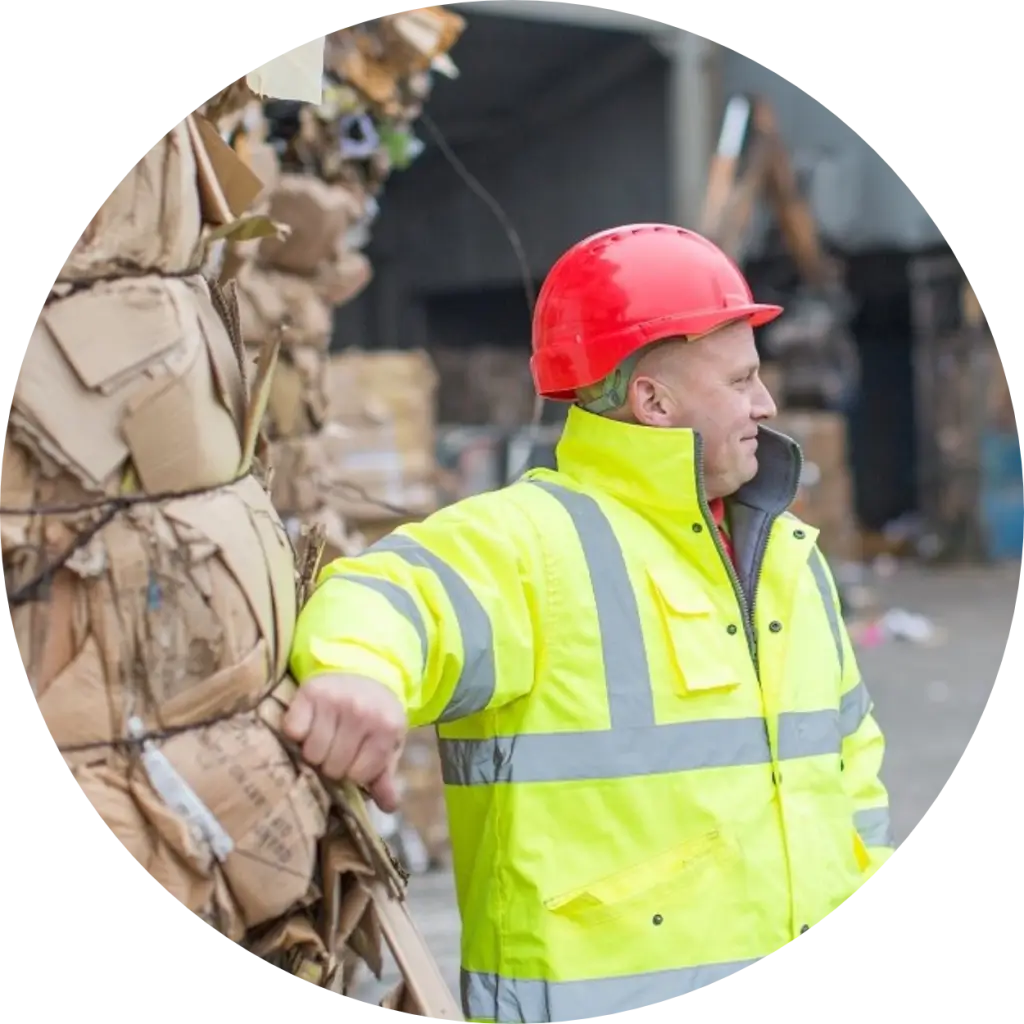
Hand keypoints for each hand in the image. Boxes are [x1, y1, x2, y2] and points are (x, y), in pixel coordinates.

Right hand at [282, 674, 407, 811]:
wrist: (364, 667)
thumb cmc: (377, 712)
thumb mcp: (389, 741)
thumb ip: (385, 775)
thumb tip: (388, 806)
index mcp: (387, 728)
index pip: (358, 775)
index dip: (354, 772)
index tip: (355, 758)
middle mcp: (362, 713)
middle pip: (332, 767)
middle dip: (332, 764)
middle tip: (336, 748)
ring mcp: (336, 701)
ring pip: (311, 753)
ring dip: (314, 752)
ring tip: (323, 738)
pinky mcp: (311, 692)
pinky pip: (293, 731)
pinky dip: (297, 733)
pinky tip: (308, 725)